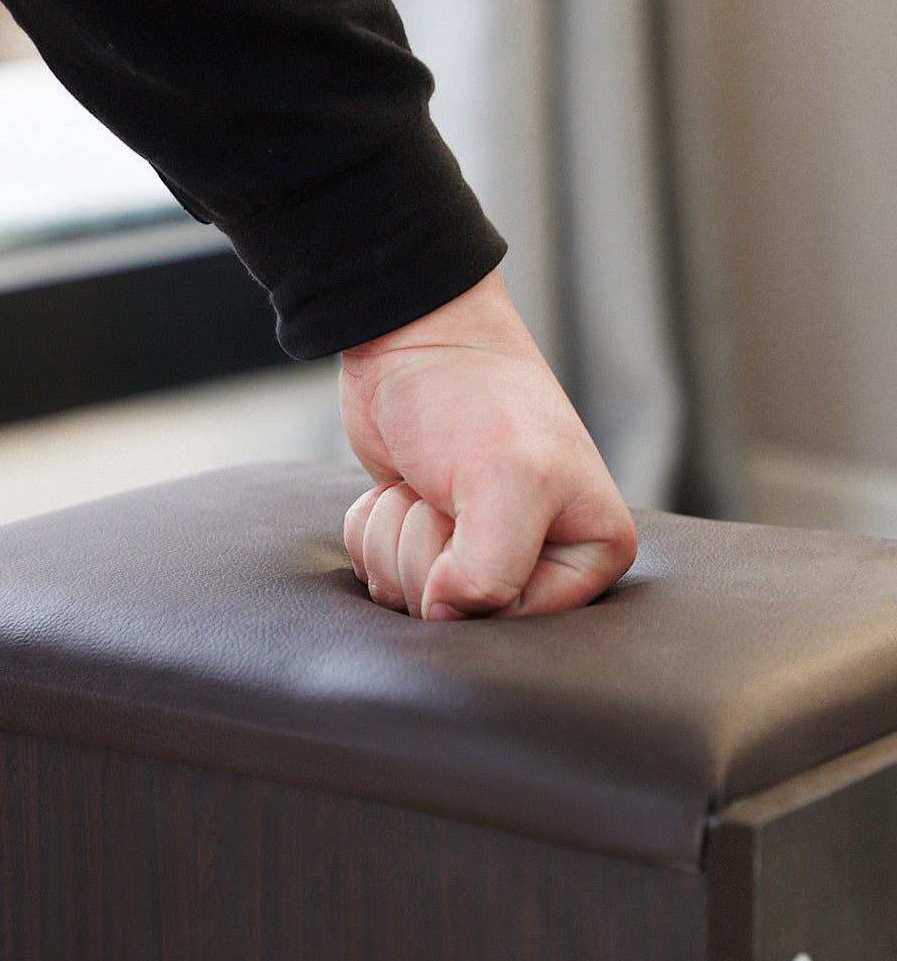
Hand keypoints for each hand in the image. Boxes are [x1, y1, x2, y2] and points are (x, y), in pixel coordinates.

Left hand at [338, 269, 636, 618]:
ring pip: (409, 597)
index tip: (466, 519)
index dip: (468, 580)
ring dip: (395, 535)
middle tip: (447, 492)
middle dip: (427, 550)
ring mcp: (473, 552)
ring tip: (427, 482)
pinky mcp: (421, 540)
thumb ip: (491, 572)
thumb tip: (445, 618)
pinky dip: (372, 527)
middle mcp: (536, 561)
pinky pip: (376, 571)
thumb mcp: (506, 481)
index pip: (516, 622)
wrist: (412, 339)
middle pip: (456, 616)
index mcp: (589, 554)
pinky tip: (400, 486)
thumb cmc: (475, 396)